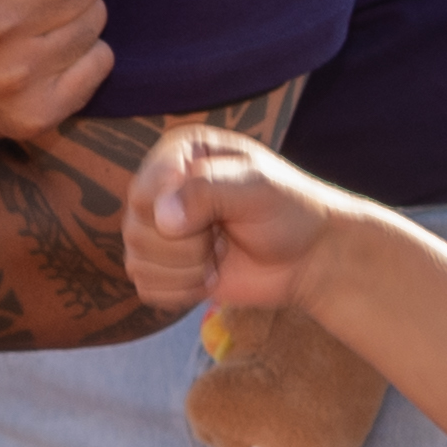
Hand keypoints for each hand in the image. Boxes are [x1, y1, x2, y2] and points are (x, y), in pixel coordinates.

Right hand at [126, 127, 352, 318]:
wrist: (309, 257)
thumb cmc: (289, 211)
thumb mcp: (255, 186)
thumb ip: (206, 190)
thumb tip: (162, 219)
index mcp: (178, 154)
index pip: (143, 189)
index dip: (176, 211)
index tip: (220, 212)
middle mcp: (160, 190)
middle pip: (137, 230)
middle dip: (188, 245)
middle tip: (225, 233)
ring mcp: (157, 232)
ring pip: (139, 263)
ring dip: (189, 270)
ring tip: (221, 254)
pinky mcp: (162, 269)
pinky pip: (147, 289)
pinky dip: (183, 291)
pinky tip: (211, 276)